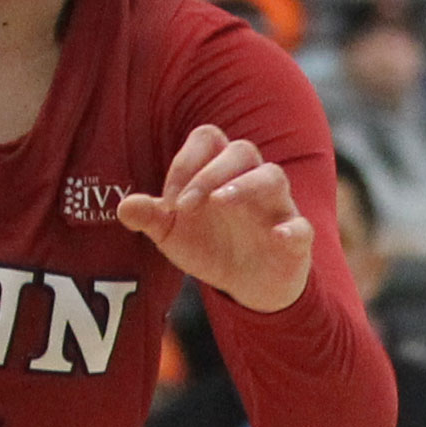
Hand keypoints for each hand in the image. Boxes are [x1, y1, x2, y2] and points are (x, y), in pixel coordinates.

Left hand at [117, 126, 311, 312]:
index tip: (168, 201)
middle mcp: (252, 179)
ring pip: (272, 176)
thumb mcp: (174, 235)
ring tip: (220, 203)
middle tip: (184, 207)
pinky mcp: (296, 239)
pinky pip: (301, 226)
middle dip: (209, 174)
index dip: (186, 161)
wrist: (246, 286)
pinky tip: (277, 237)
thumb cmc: (210, 246)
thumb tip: (124, 206)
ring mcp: (277, 206)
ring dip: (245, 186)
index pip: (208, 140)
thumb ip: (151, 218)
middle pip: (241, 151)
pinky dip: (292, 229)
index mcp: (220, 170)